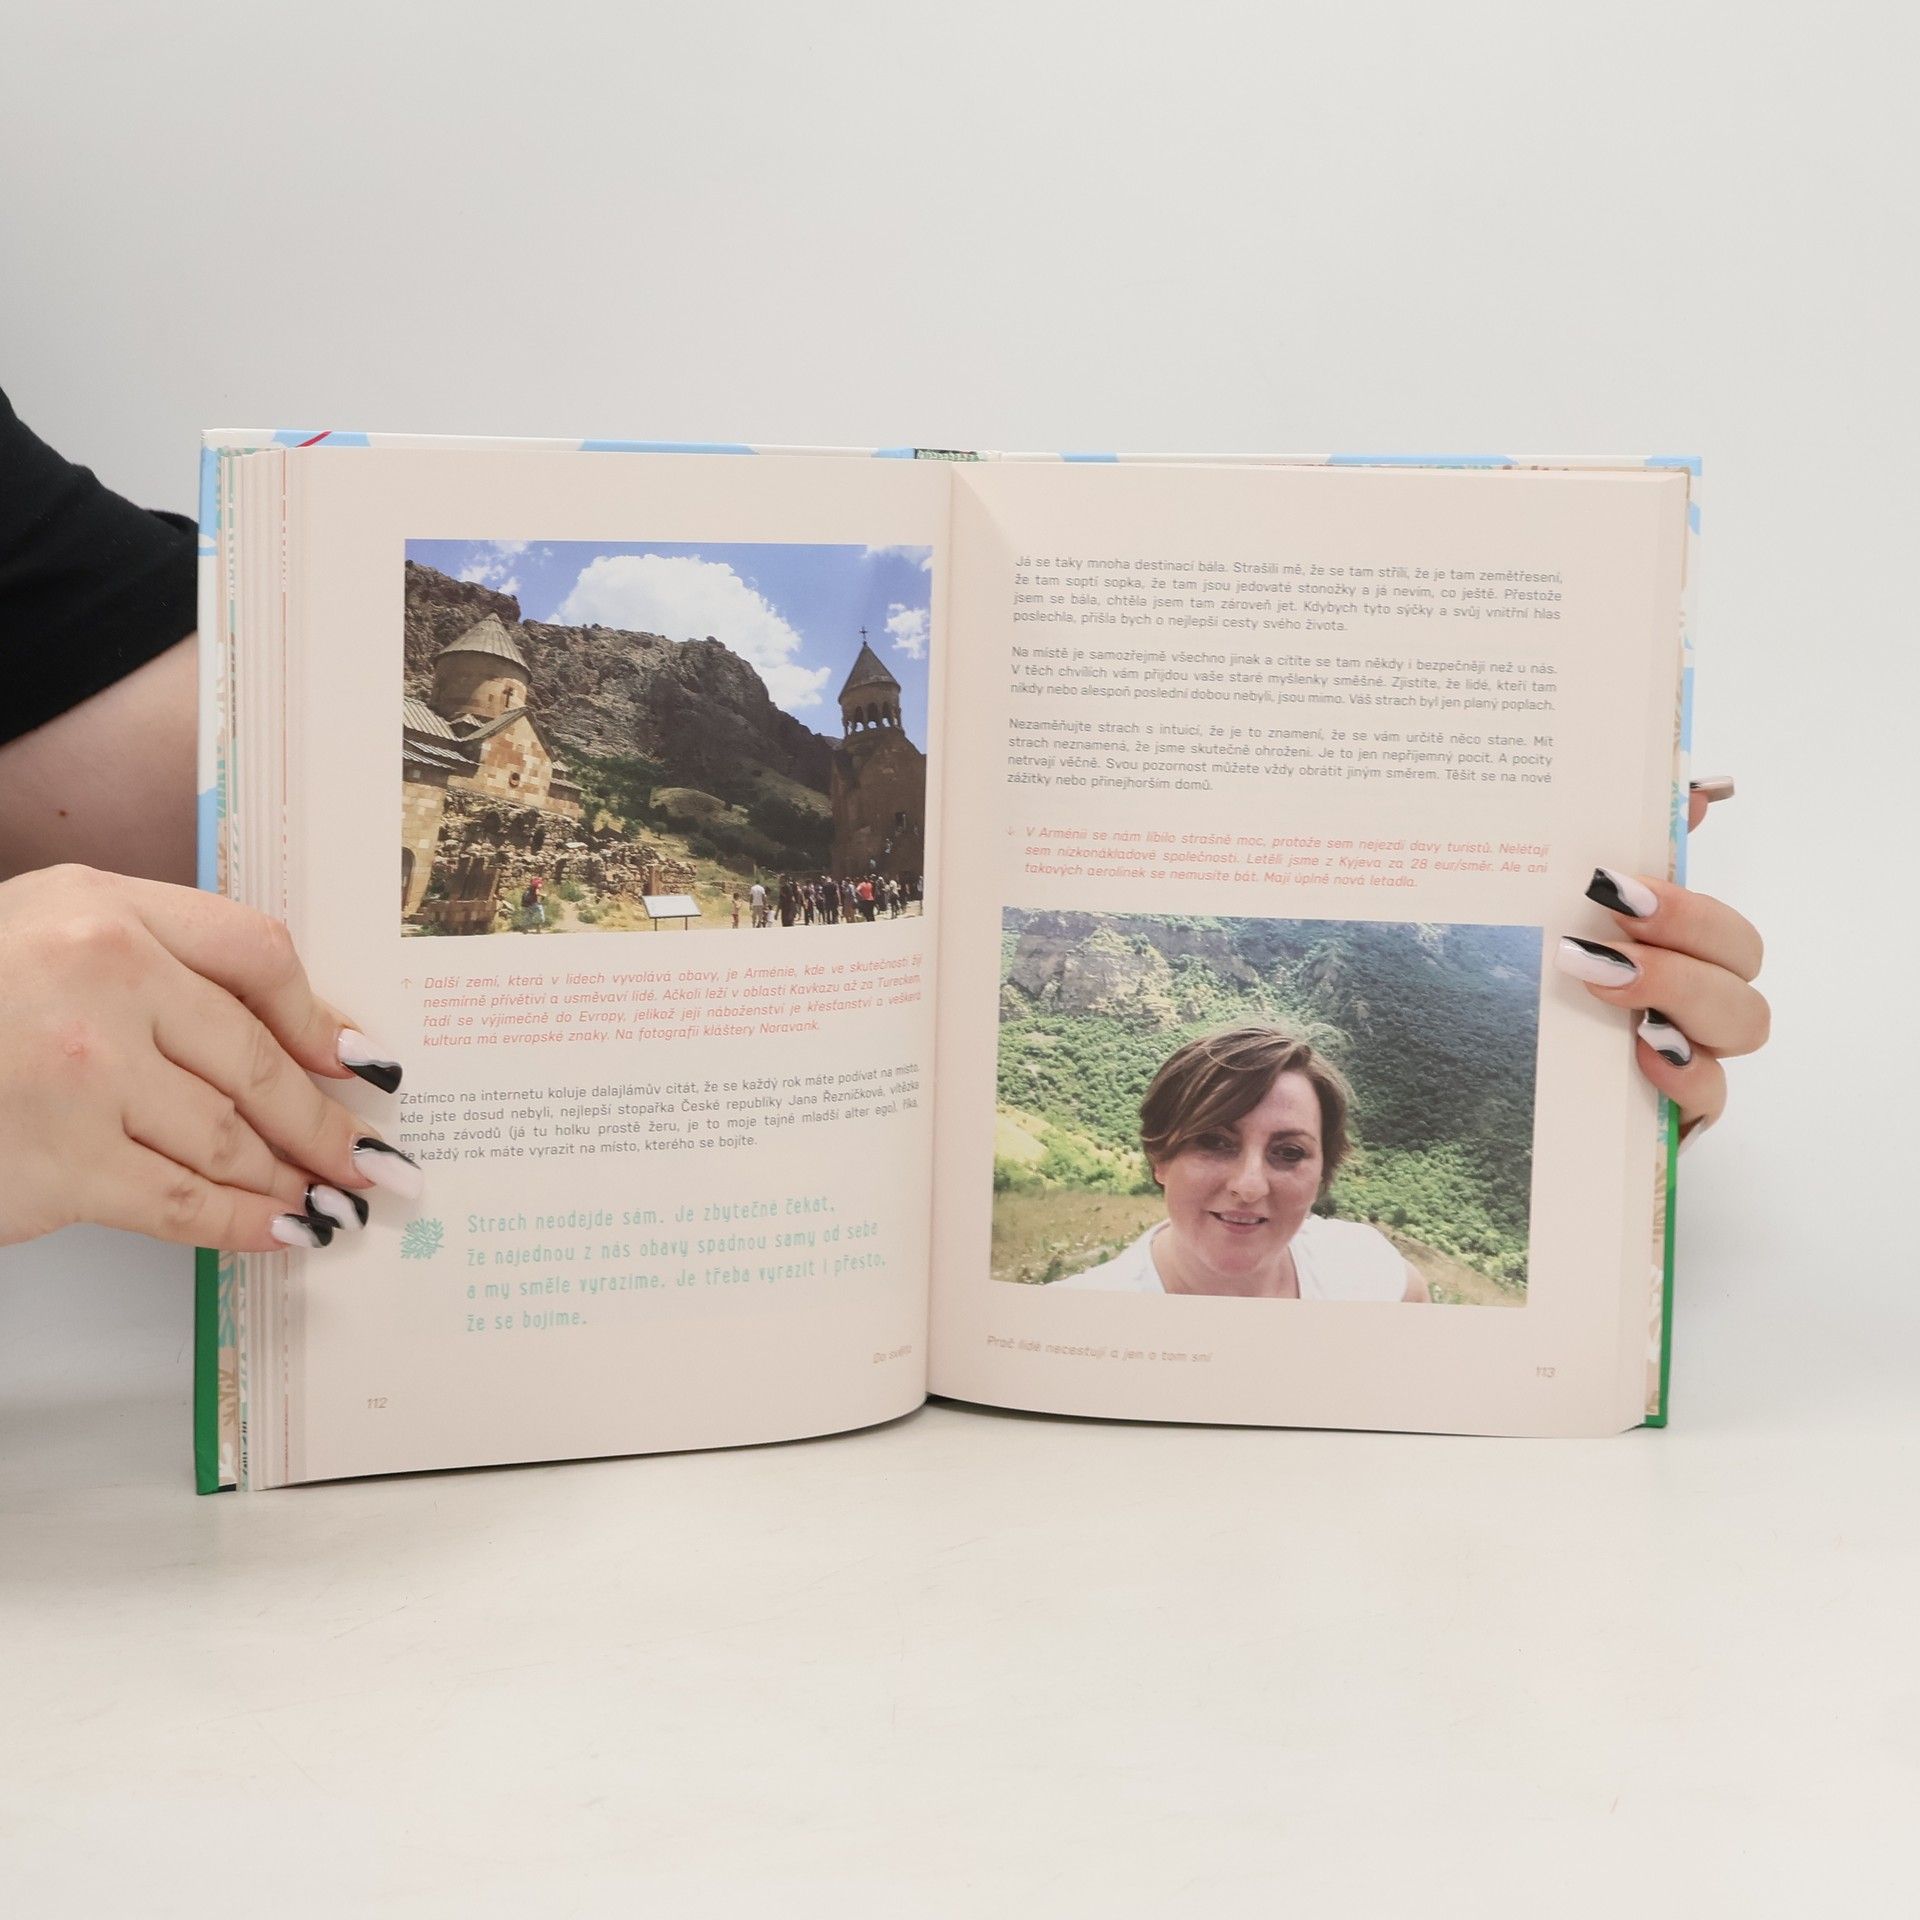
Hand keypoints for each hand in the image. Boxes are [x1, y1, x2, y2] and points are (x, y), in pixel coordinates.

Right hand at [0, 864, 417, 1250]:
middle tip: (377, 1158)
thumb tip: (303, 1038)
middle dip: (328, 1121)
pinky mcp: (58, 1165)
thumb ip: (165, 961)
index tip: (363, 1062)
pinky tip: (282, 1231)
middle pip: (256, 1060)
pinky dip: (245, 1223)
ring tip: (335, 1200)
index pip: (256, 954)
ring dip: (296, 1178)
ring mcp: (81, 1076)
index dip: (320, 1017)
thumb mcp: (49, 930)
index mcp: (105, 909)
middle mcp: (101, 979)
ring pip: (230, 1137)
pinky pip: (182, 1202)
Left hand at [1554, 781, 1767, 1141]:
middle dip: (1683, 930)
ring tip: (1605, 980)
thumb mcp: (1548, 921)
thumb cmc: (1529, 996)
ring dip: (1681, 989)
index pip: (1716, 918)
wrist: (1483, 1088)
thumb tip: (1692, 789)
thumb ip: (1617, 857)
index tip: (1617, 881)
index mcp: (1669, 950)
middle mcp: (1692, 999)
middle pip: (1742, 957)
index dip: (1686, 896)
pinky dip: (1688, 1072)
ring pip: (1745, 1021)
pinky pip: (1711, 1098)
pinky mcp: (1675, 1112)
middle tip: (1609, 922)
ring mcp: (1691, 1055)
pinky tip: (1643, 1052)